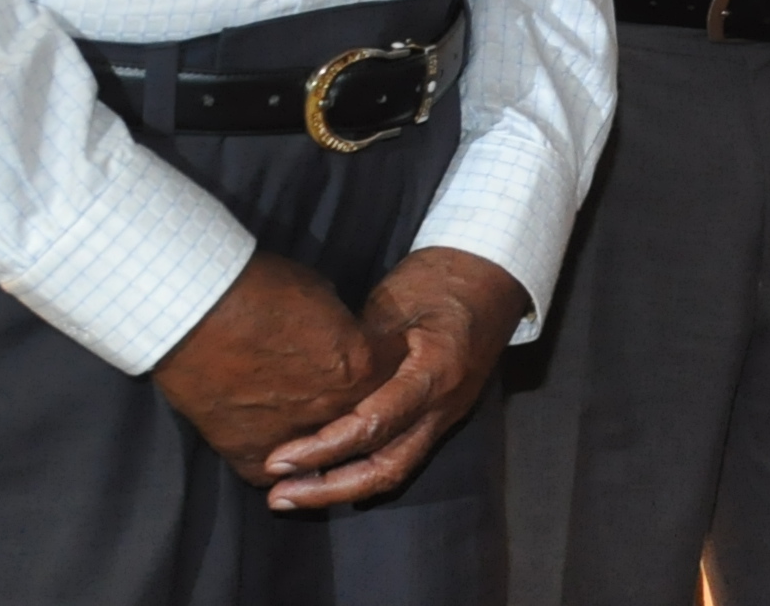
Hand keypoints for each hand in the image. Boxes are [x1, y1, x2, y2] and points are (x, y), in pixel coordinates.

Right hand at [152, 250, 380, 481]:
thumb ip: (341, 330)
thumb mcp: (322, 298)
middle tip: (328, 389)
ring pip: (319, 452)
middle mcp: (336, 411)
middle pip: (361, 417)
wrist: (197, 314)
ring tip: (294, 417)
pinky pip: (272, 470)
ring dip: (313, 436)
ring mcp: (295, 440)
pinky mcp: (251, 457)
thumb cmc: (261, 291)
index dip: (381, 364)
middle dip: (352, 404)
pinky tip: (268, 443)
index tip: (370, 358)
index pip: (392, 376)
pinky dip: (271, 458)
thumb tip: (340, 339)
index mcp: (362, 368)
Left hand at [258, 247, 527, 510]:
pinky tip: (324, 474)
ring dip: (342, 487)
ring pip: (395, 469)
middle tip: (278, 495)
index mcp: (436, 373)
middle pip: (387, 467)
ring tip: (292, 493)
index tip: (278, 459)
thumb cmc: (439, 279)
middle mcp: (444, 406)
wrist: (491, 275)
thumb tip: (309, 392)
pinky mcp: (439, 415)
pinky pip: (399, 454)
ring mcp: (446, 415)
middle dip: (329, 488)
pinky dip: (360, 469)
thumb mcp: (393, 305)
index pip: (375, 426)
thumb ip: (358, 353)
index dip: (323, 449)